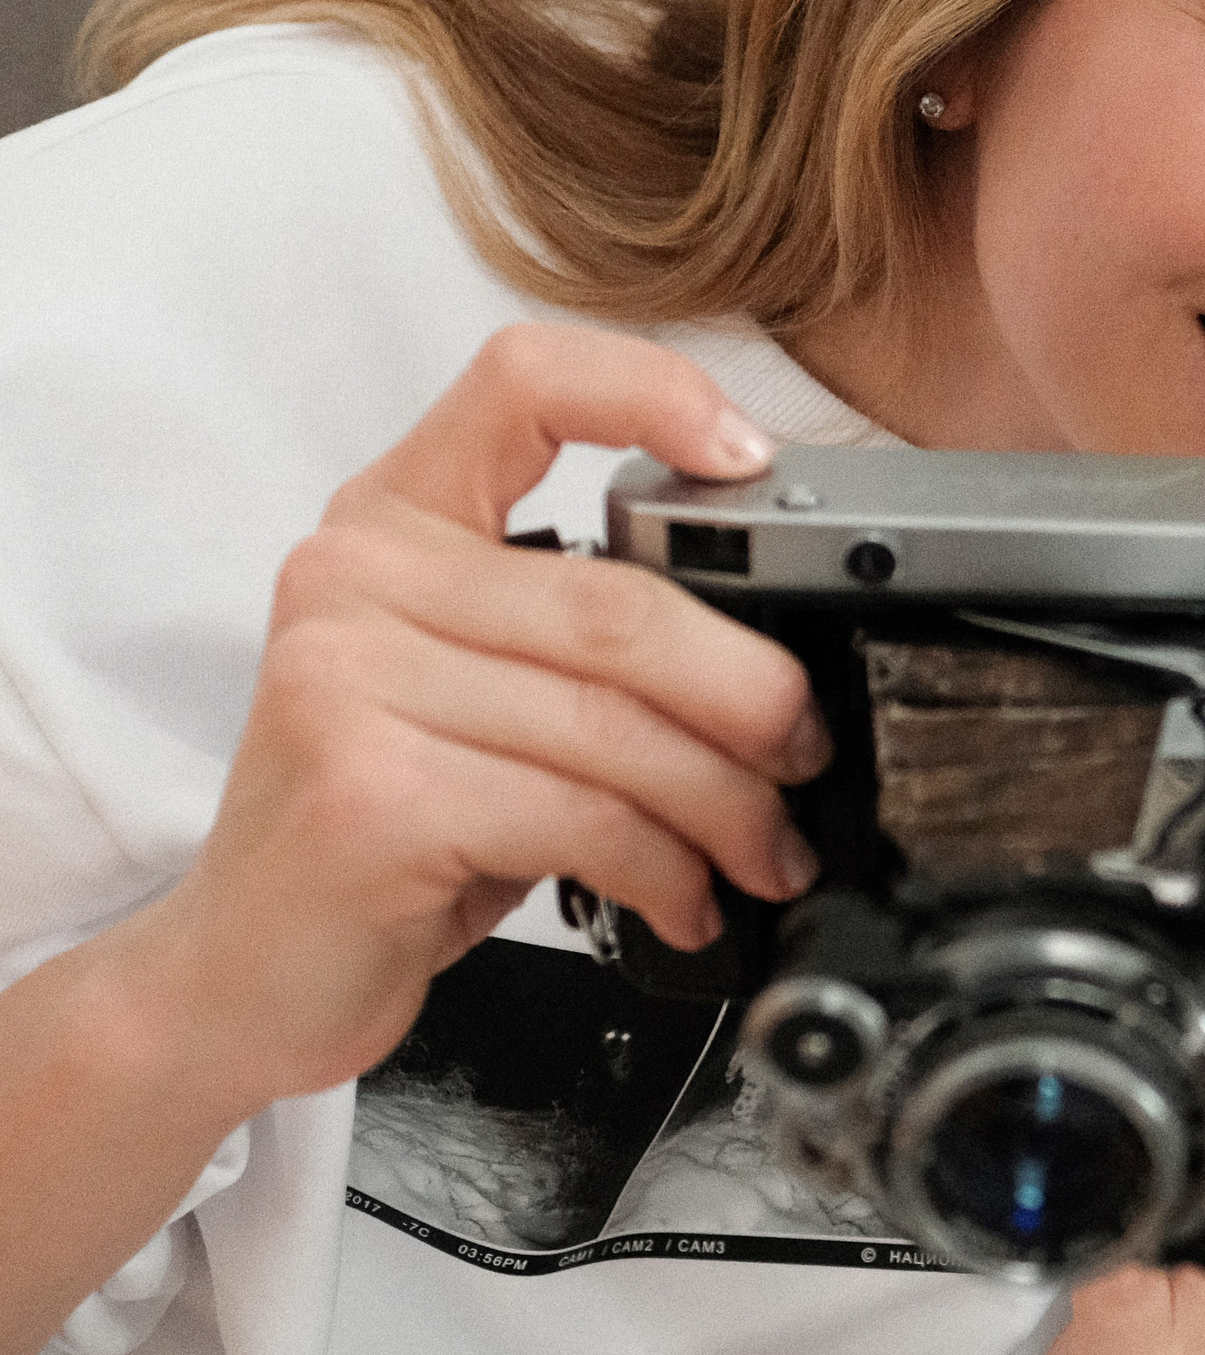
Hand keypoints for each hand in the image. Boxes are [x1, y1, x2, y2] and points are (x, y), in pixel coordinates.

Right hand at [131, 323, 829, 1119]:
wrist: (246, 972)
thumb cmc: (393, 820)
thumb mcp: (485, 693)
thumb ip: (586, 633)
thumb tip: (782, 654)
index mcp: (396, 517)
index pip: (523, 382)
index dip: (653, 394)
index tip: (749, 460)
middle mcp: (356, 577)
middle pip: (623, 607)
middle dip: (754, 696)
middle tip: (806, 756)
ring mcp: (346, 681)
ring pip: (617, 727)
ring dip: (727, 806)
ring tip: (766, 852)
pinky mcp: (368, 794)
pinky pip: (581, 817)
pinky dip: (665, 869)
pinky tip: (684, 901)